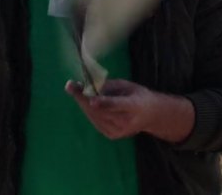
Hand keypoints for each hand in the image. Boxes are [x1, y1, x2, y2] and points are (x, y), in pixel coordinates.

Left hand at [65, 79, 192, 142]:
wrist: (151, 116)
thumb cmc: (138, 96)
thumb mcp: (128, 85)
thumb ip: (110, 86)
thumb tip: (89, 86)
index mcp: (135, 106)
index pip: (118, 105)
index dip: (104, 103)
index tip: (91, 100)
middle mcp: (126, 122)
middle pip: (101, 111)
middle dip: (83, 98)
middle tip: (70, 86)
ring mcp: (119, 131)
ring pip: (95, 116)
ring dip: (83, 103)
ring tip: (75, 90)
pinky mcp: (112, 136)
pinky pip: (95, 121)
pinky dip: (88, 111)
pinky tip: (85, 101)